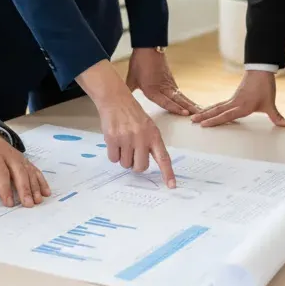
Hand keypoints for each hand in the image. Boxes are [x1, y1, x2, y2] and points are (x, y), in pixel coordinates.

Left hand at [0, 130, 50, 206]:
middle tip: (28, 204)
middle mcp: (8, 156)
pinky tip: (45, 192)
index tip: (8, 202)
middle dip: (24, 188)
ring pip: (29, 172)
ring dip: (35, 186)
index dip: (5, 188)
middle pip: (19, 172)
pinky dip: (41, 181)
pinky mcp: (24, 161)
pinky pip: (35, 170)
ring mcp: (18, 158)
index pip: (1, 173)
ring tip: (38, 201)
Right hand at [77, 60, 175, 186]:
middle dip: (136, 164)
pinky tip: (114, 141)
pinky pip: (113, 158)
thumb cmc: (133, 114)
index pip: (164, 158)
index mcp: (154, 135)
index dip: (168, 173)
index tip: (172, 186)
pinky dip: (113, 154)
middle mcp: (142, 138)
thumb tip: (144, 165)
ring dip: (123, 158)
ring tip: (123, 142)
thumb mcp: (148, 126)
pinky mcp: (113, 139)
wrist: (116, 99)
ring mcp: (127, 138)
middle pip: (141, 167)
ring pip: (125, 164)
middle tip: (132, 153)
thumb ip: (150, 144)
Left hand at [125, 48, 200, 115]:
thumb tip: (121, 101)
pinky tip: (190, 104)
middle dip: (188, 108)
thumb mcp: (131, 79)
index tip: (185, 113)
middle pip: (178, 100)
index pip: (165, 101)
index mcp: (152, 89)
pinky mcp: (171, 80)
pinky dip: (185, 98)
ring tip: (199, 111)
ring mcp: (168, 84)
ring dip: (190, 104)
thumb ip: (129, 92)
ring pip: (180, 96)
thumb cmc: (139, 62)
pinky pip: (179, 92)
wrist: (148, 47)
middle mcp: (163, 87)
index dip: (175, 108)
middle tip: (199, 115)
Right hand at [191, 69, 284, 128]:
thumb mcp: (270, 104)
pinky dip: (212, 108)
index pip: (226, 115)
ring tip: (195, 116)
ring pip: (216, 107)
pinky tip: (208, 111)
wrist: (260, 71)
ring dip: (205, 112)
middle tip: (192, 120)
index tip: (203, 124)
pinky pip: (220, 104)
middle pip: (216, 110)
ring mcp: (233, 99)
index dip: (214, 121)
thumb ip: (276, 116)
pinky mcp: (234, 97)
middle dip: (204, 116)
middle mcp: (235, 103)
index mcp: (242, 106)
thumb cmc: (264, 87)